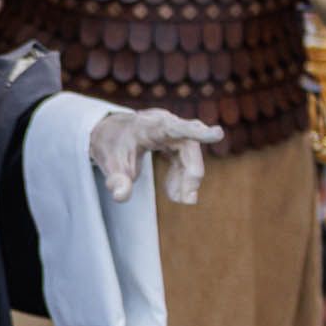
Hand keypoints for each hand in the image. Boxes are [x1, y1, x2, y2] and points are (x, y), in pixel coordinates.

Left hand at [88, 107, 223, 203]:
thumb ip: (116, 180)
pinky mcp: (175, 140)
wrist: (109, 134)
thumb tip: (121, 197)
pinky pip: (184, 159)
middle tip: (187, 201)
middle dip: (190, 174)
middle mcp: (165, 124)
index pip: (176, 127)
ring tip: (181, 201)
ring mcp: (172, 132)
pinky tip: (174, 193)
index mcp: (150, 125)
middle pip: (188, 147)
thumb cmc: (110, 145)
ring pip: (190, 155)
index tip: (218, 134)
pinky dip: (182, 177)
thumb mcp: (108, 164)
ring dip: (188, 179)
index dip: (197, 132)